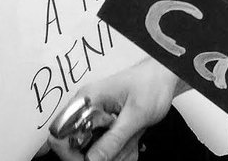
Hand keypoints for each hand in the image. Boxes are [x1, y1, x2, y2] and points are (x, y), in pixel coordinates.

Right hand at [46, 57, 179, 160]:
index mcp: (87, 101)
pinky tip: (132, 145)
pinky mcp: (106, 124)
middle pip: (75, 145)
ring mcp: (96, 117)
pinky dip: (119, 151)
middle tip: (118, 155)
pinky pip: (105, 146)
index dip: (68, 152)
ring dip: (112, 154)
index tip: (88, 160)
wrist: (167, 75)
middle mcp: (87, 109)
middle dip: (95, 156)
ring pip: (92, 149)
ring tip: (131, 146)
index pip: (59, 133)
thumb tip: (91, 160)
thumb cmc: (153, 83)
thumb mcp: (136, 114)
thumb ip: (114, 139)